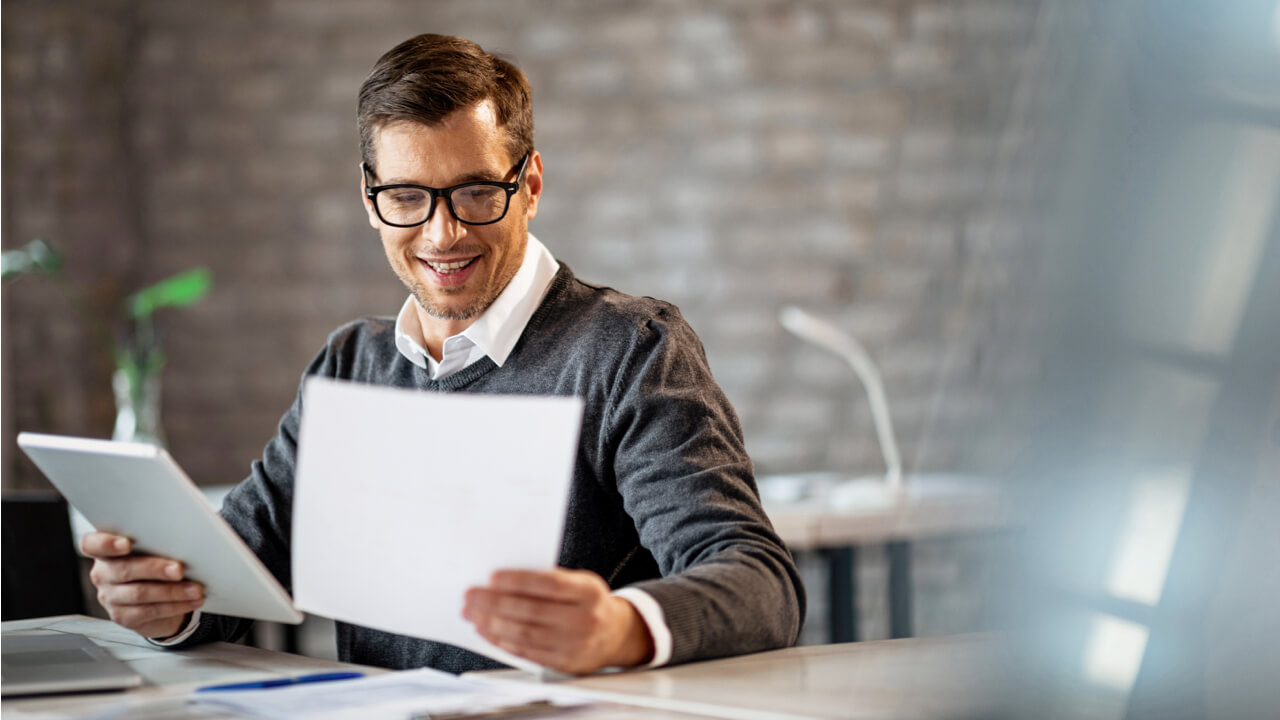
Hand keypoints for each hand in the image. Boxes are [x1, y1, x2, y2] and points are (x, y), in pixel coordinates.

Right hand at [81, 532, 204, 638]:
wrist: (159, 596)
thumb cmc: (157, 562)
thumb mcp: (155, 548)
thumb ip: (158, 541)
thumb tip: (185, 537)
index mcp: (105, 551)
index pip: (91, 544)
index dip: (106, 544)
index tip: (127, 544)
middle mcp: (102, 574)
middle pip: (123, 569)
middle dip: (155, 568)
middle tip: (179, 569)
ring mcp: (110, 597)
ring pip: (140, 593)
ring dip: (172, 591)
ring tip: (195, 589)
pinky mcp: (122, 616)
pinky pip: (149, 611)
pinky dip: (175, 606)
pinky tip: (192, 601)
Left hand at [463, 568, 653, 674]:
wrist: (616, 635)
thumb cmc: (590, 603)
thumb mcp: (580, 583)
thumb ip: (550, 580)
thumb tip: (504, 579)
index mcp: (588, 592)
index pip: (548, 585)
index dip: (518, 581)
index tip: (492, 576)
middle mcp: (583, 619)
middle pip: (531, 611)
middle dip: (495, 603)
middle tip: (471, 596)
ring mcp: (573, 644)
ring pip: (525, 634)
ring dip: (492, 623)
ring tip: (473, 613)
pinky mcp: (563, 663)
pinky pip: (526, 652)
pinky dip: (502, 641)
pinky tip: (487, 630)